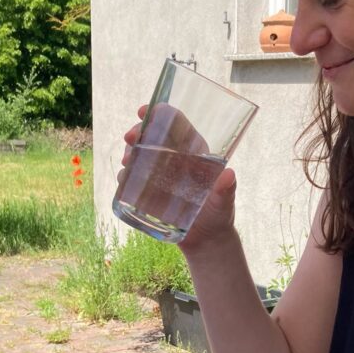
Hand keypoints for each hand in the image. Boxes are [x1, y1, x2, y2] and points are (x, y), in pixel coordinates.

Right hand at [118, 105, 237, 250]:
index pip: (177, 126)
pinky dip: (126, 175)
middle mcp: (176, 160)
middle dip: (139, 132)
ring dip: (130, 152)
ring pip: (141, 155)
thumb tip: (229, 175)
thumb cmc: (219, 216)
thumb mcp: (224, 202)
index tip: (146, 111)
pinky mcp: (150, 193)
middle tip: (129, 138)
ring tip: (128, 160)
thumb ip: (227, 190)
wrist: (206, 241)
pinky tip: (124, 177)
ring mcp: (160, 176)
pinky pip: (134, 178)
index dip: (161, 114)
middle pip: (154, 137)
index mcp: (194, 153)